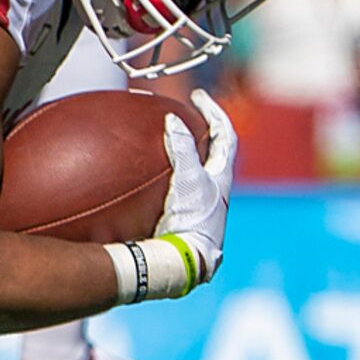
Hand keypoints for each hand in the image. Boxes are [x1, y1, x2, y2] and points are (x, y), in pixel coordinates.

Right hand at [151, 89, 237, 287]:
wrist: (184, 261)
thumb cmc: (192, 220)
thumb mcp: (189, 178)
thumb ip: (182, 148)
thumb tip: (173, 120)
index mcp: (222, 178)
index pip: (225, 136)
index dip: (214, 113)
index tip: (198, 97)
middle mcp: (213, 192)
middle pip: (210, 153)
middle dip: (198, 133)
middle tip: (181, 117)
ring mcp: (197, 207)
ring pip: (191, 173)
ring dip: (178, 156)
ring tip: (158, 142)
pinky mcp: (179, 220)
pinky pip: (169, 190)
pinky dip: (156, 179)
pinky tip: (134, 178)